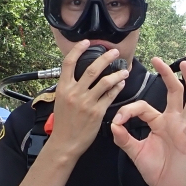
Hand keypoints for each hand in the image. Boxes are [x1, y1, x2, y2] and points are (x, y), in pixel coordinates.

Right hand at [49, 41, 127, 159]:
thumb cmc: (64, 123)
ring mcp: (86, 102)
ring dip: (116, 74)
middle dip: (105, 58)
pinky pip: (110, 96)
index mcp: (63, 88)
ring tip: (124, 70)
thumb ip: (69, 87)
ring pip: (105, 82)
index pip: (69, 63)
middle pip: (91, 69)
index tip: (87, 42)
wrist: (65, 143)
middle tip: (114, 52)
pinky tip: (121, 84)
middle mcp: (74, 93)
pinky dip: (117, 88)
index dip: (78, 50)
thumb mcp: (60, 101)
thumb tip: (77, 75)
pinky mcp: (97, 112)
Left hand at [111, 58, 185, 185]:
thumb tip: (112, 124)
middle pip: (172, 92)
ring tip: (185, 66)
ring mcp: (182, 127)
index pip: (142, 107)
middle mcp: (172, 121)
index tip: (117, 120)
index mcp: (158, 123)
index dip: (128, 110)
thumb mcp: (135, 153)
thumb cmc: (157, 171)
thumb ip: (124, 138)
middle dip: (166, 75)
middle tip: (158, 59)